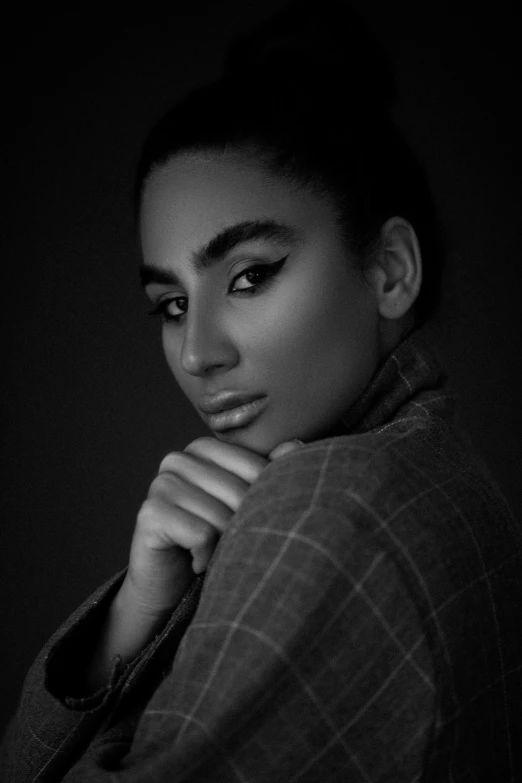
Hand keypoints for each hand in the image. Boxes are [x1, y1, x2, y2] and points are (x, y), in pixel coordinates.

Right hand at [123, 436, 269, 618]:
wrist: (169, 590)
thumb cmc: (213, 544)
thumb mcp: (245, 507)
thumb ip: (269, 473)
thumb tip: (295, 444)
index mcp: (203, 449)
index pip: (256, 468)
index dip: (265, 503)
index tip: (251, 525)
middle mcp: (178, 460)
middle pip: (240, 493)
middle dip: (245, 527)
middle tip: (234, 547)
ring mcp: (161, 484)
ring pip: (222, 516)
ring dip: (226, 547)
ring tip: (216, 556)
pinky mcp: (150, 514)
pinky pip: (202, 534)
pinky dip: (206, 557)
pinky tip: (196, 563)